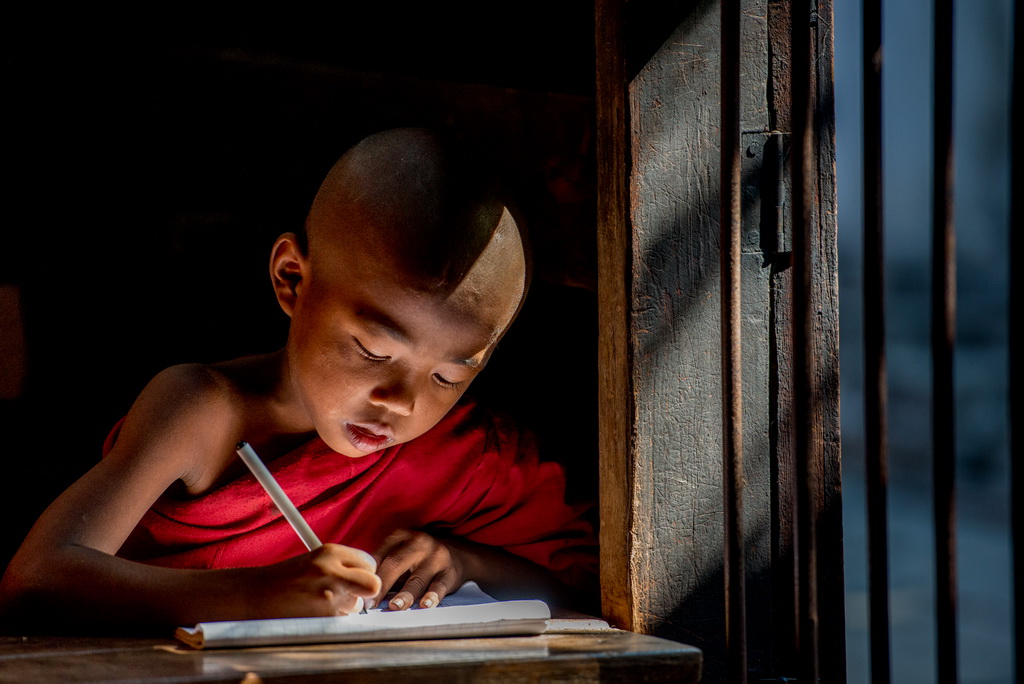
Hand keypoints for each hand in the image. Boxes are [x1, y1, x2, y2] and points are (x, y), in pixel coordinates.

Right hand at [253, 543, 380, 617]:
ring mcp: (327, 596)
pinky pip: (342, 621)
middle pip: (373, 584)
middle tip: (355, 593)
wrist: (255, 595)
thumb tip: (369, 578)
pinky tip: (315, 612)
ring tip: (320, 601)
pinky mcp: (322, 618)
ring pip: (357, 606)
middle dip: (368, 591)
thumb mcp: (315, 560)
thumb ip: (342, 565)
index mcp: (330, 552)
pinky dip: (333, 620)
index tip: (355, 577)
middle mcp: (331, 571)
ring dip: (345, 607)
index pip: (369, 562)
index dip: (364, 572)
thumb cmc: (286, 579)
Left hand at [371, 530, 466, 610]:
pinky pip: (439, 585)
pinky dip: (432, 596)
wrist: (459, 554)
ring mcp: (436, 556)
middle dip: (381, 585)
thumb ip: (384, 568)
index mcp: (401, 536)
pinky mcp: (450, 571)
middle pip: (395, 564)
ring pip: (417, 578)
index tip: (358, 594)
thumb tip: (362, 593)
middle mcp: (418, 543)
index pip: (380, 556)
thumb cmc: (420, 559)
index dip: (368, 576)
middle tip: (370, 604)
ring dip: (405, 594)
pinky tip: (425, 604)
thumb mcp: (402, 554)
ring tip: (394, 606)